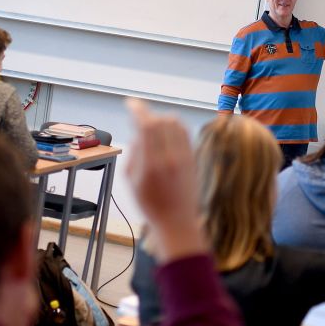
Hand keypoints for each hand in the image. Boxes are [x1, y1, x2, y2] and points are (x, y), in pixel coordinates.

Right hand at [125, 99, 205, 261]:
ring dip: (162, 119)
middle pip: (162, 121)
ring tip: (153, 127)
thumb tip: (139, 133)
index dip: (138, 111)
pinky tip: (166, 133)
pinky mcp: (193, 158)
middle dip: (148, 115)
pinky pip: (185, 132)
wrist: (178, 221)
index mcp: (152, 164)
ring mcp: (185, 157)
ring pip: (176, 123)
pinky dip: (174, 126)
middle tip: (139, 119)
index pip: (147, 127)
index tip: (131, 104)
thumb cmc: (150, 204)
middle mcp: (171, 158)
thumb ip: (134, 153)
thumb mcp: (131, 181)